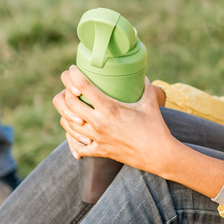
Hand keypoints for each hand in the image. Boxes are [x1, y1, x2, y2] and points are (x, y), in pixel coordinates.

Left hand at [51, 66, 173, 172]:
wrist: (158, 155)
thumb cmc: (155, 127)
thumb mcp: (150, 102)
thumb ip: (145, 86)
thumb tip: (140, 75)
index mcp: (110, 108)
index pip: (84, 87)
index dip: (74, 75)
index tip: (72, 69)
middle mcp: (99, 123)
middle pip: (69, 104)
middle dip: (66, 92)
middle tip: (71, 87)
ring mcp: (97, 138)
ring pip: (68, 124)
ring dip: (66, 113)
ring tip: (72, 107)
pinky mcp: (99, 151)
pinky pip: (77, 145)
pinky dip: (73, 139)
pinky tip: (77, 133)